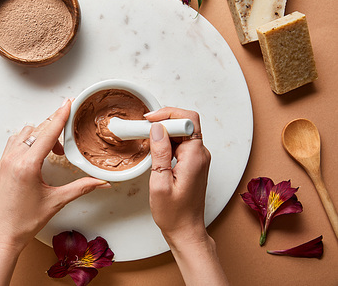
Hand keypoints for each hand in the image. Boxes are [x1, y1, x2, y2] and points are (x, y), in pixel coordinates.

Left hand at [0, 99, 108, 251]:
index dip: (60, 116)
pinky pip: (14, 142)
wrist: (0, 236)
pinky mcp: (0, 165)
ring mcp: (4, 161)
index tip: (68, 104)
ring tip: (52, 152)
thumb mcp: (56, 202)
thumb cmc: (23, 222)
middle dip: (53, 129)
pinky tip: (36, 154)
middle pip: (37, 130)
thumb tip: (101, 183)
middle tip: (65, 138)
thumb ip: (81, 188)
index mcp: (27, 165)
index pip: (47, 133)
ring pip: (24, 133)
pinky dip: (27, 141)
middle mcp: (13, 159)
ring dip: (40, 135)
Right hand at [146, 108, 227, 285]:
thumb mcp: (160, 183)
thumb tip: (157, 129)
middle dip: (164, 120)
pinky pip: (181, 143)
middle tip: (144, 127)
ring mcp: (198, 158)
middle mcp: (200, 154)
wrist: (186, 230)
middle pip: (186, 122)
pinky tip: (154, 148)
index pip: (188, 120)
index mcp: (195, 157)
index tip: (149, 121)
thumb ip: (160, 153)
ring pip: (182, 132)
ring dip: (164, 130)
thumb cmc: (174, 214)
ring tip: (145, 137)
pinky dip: (166, 141)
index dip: (168, 115)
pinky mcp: (193, 163)